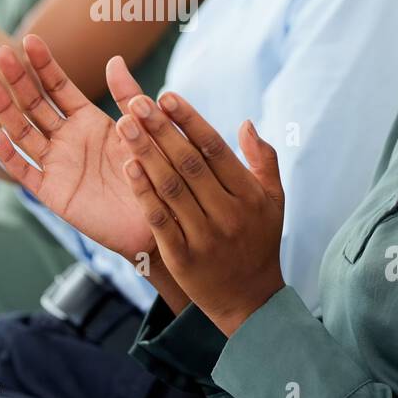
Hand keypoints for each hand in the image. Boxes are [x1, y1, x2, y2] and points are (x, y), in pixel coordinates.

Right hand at [0, 34, 158, 260]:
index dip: (44, 64)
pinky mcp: (51, 192)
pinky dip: (7, 153)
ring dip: (4, 108)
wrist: (158, 220)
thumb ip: (127, 97)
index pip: (58, 87)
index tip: (29, 39)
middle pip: (34, 103)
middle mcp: (66, 138)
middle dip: (17, 78)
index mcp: (87, 120)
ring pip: (22, 131)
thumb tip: (114, 59)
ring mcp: (56, 164)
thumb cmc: (155, 173)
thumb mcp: (142, 130)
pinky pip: (24, 170)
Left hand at [116, 94, 286, 336]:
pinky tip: (128, 167)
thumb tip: (245, 123)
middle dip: (161, 130)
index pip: (215, 149)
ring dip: (146, 153)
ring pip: (171, 188)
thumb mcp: (273, 200)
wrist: (249, 301)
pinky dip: (143, 192)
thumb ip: (264, 160)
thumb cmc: (259, 240)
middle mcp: (228, 213)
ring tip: (124, 125)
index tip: (166, 96)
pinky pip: (160, 219)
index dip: (190, 121)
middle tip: (137, 103)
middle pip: (189, 164)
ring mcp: (205, 236)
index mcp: (250, 194)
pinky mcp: (183, 258)